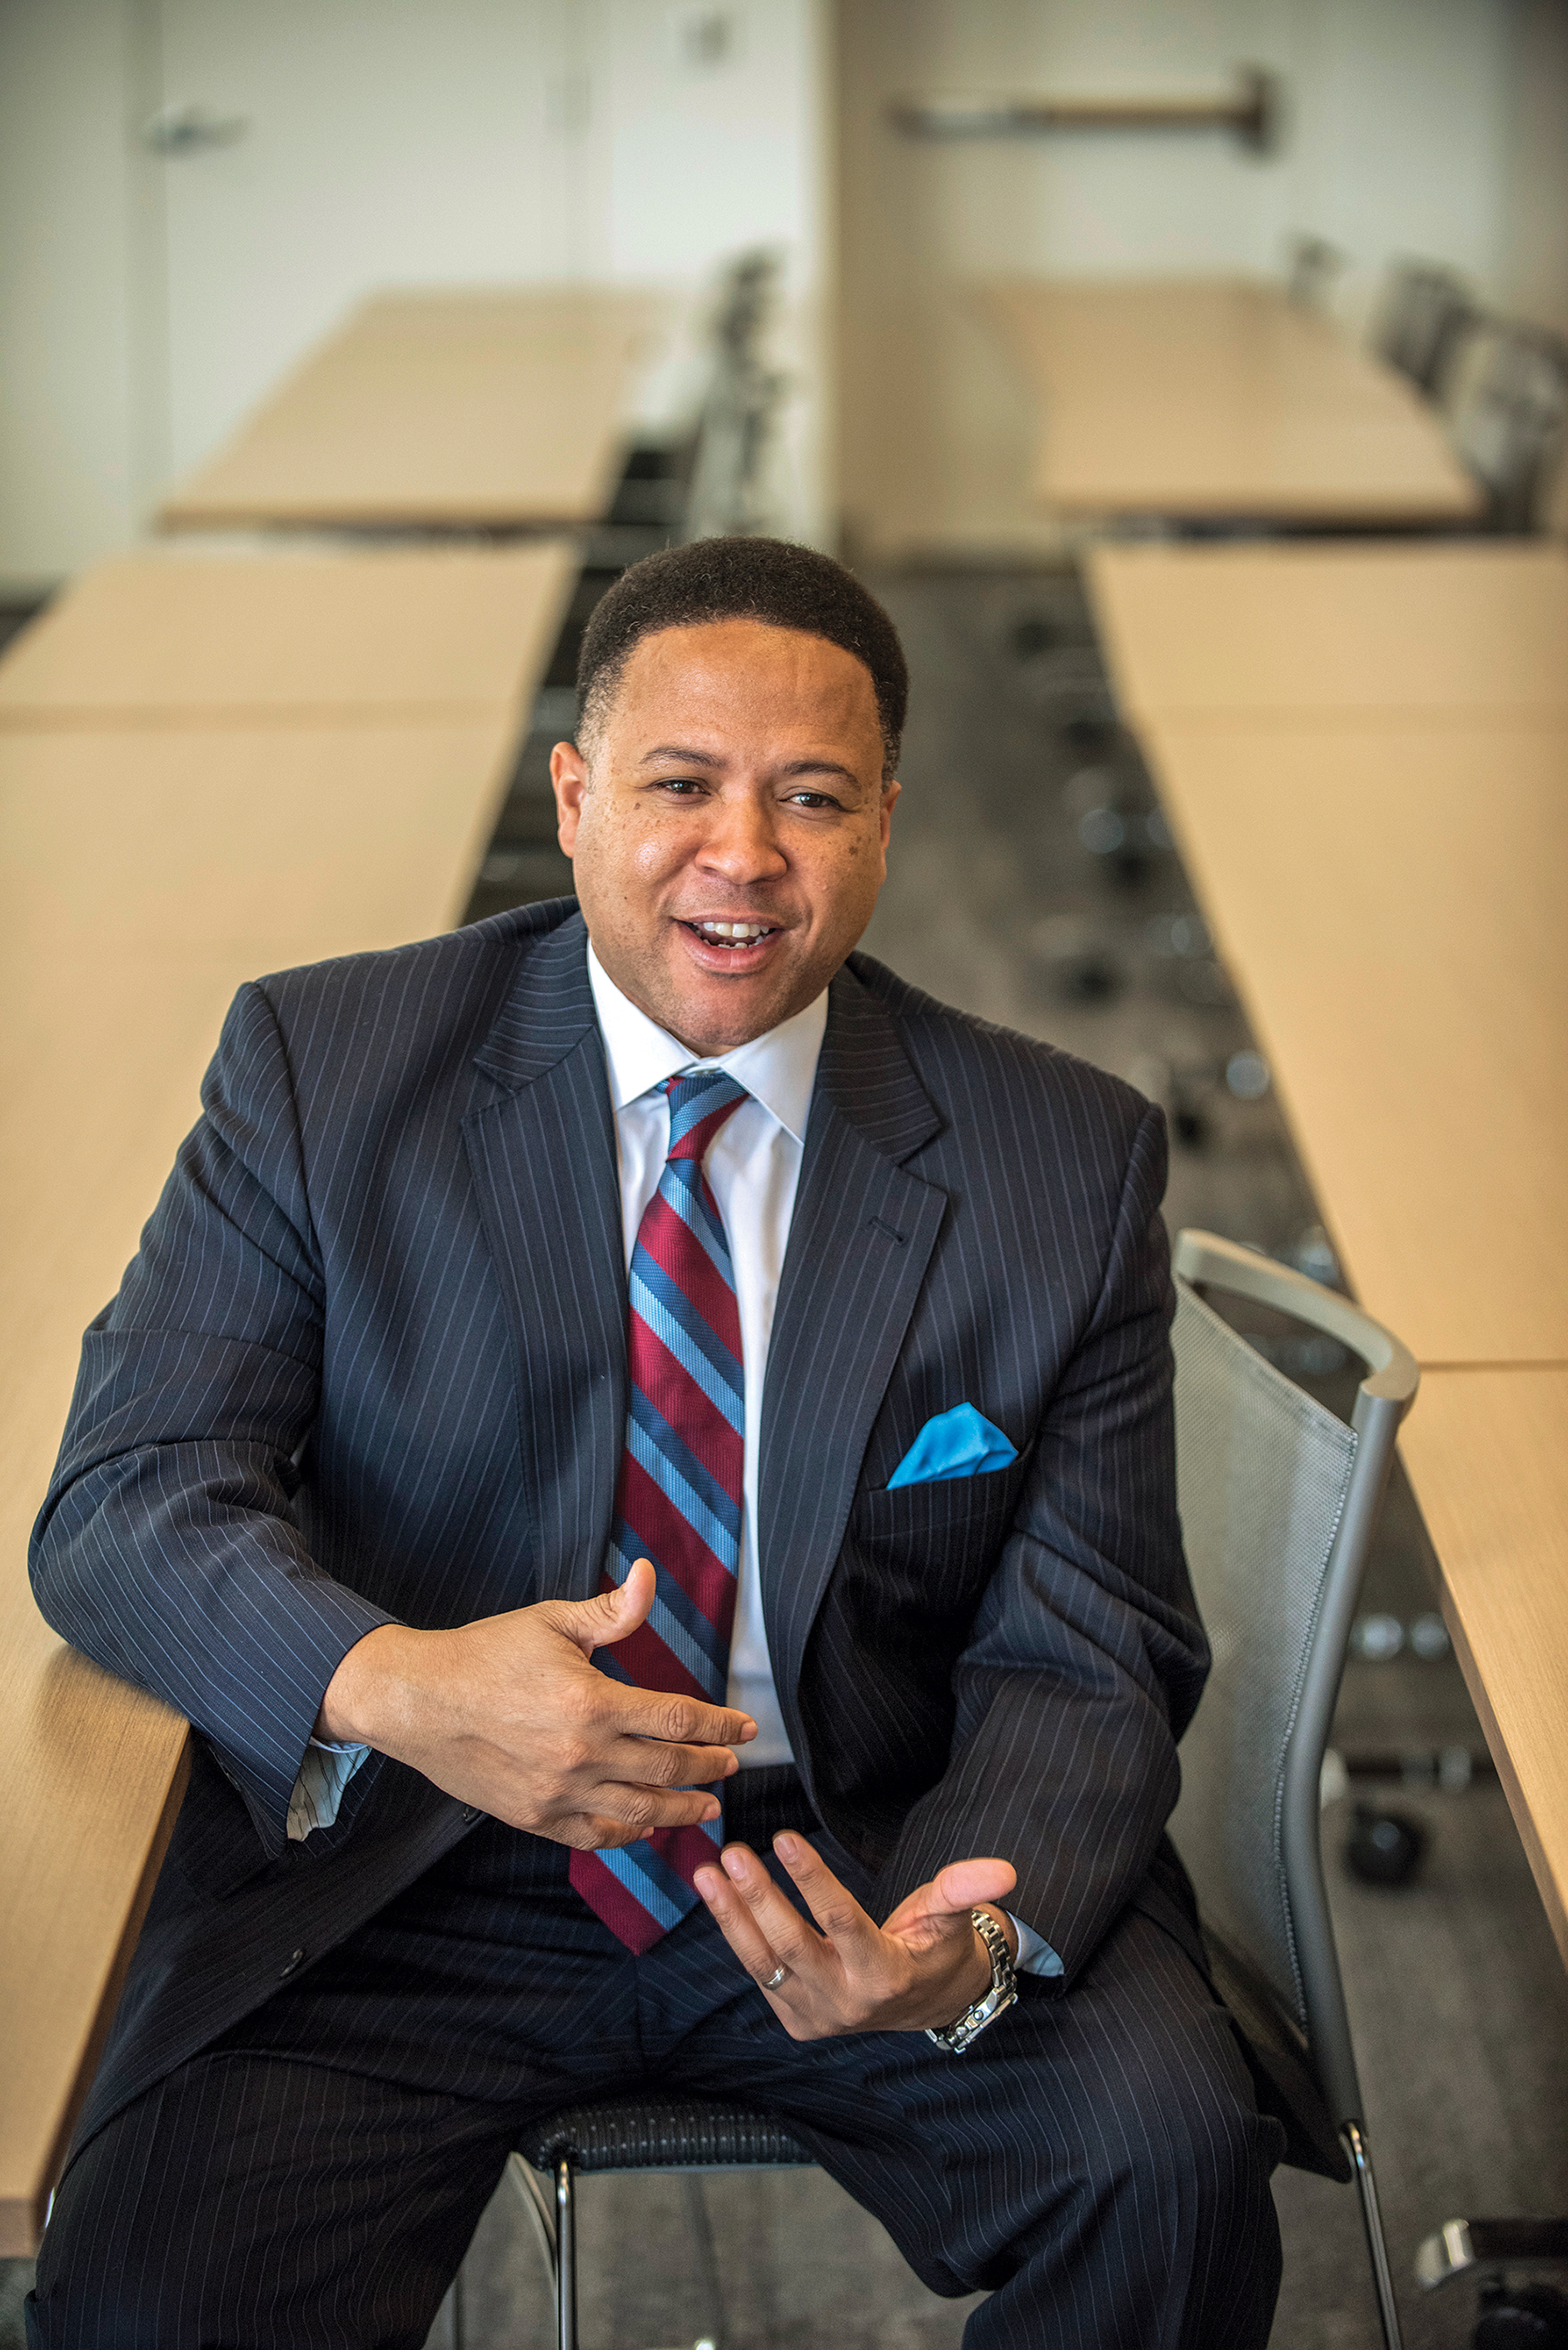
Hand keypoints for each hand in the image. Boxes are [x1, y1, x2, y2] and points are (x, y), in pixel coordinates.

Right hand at [315, 1558, 755, 1848]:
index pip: (678, 1720)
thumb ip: (610, 1610)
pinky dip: (629, 1834)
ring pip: (640, 1811)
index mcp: (592, 1702)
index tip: (745, 1728)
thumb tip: (651, 1577)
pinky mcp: (535, 1817)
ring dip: (683, 1809)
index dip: (721, 1726)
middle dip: (711, 1767)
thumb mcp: (550, 1621)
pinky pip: (596, 1836)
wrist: (416, 1700)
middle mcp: (581, 1755)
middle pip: (669, 1768)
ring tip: (708, 1807)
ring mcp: (558, 1793)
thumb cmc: (483, 1654)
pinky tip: (647, 1825)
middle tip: (732, 1765)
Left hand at [694, 1835, 1018, 2038]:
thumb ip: (965, 1890)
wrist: (924, 2005)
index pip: (839, 1921)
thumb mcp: (951, 1917)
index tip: (783, 1837)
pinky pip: (761, 1974)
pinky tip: (718, 1895)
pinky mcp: (795, 2020)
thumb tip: (1005, 1870)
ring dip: (732, 1917)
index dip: (811, 1879)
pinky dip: (737, 1934)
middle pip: (792, 1945)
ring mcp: (817, 2016)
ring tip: (708, 1873)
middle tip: (733, 1851)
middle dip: (758, 1897)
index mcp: (885, 1977)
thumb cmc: (936, 1949)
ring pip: (764, 1963)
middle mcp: (847, 2003)